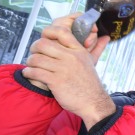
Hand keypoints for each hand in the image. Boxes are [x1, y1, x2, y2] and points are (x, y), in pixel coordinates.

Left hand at [23, 13, 113, 127]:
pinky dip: (29, 73)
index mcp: (79, 51)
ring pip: (36, 58)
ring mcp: (63, 69)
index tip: (44, 38)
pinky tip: (31, 74)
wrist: (94, 103)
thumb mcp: (91, 62)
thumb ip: (96, 48)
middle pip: (42, 43)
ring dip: (30, 63)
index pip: (61, 31)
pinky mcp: (56, 81)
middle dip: (34, 49)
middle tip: (34, 54)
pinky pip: (35, 72)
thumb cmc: (90, 84)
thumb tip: (105, 37)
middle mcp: (71, 57)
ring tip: (32, 66)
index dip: (48, 32)